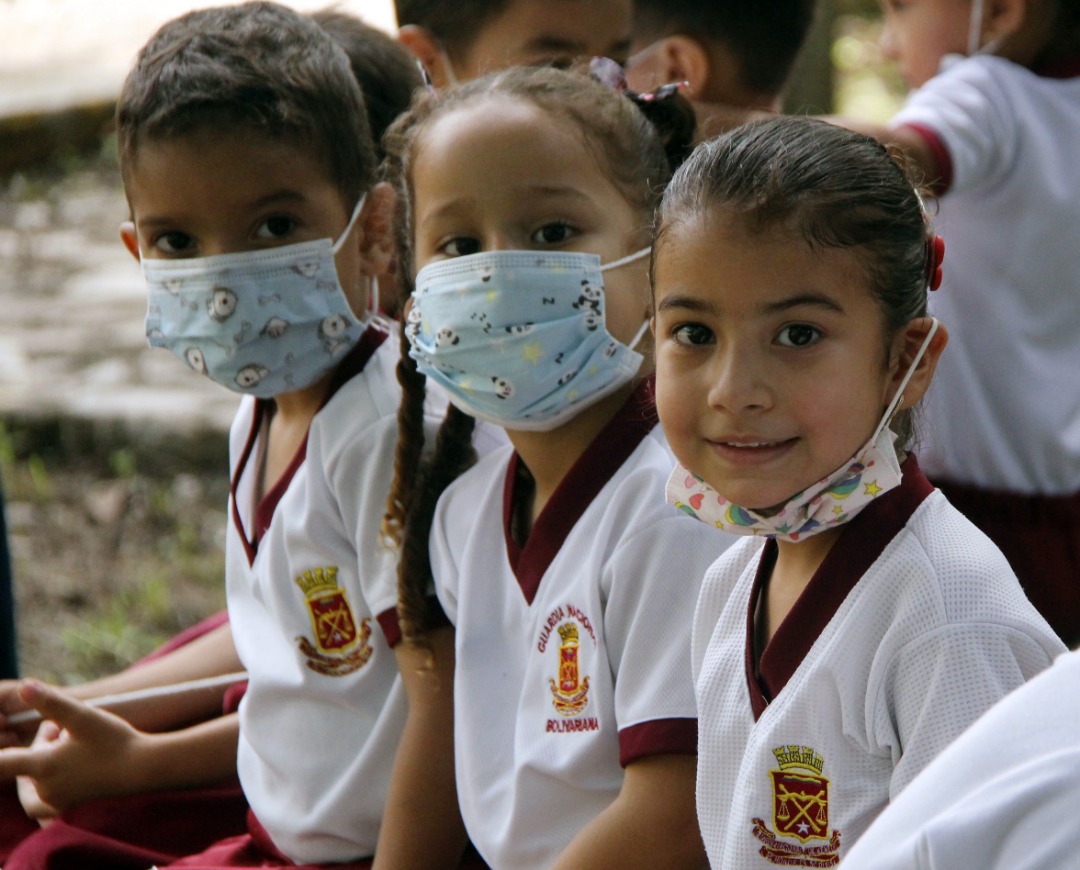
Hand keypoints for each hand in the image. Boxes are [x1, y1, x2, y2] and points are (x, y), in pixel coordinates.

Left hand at [0, 680, 150, 817]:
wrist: (142, 769)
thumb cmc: (113, 741)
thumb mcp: (82, 716)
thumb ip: (50, 702)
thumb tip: (23, 685)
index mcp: (43, 766)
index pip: (2, 765)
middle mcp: (46, 788)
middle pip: (25, 765)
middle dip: (39, 744)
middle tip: (59, 728)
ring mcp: (58, 799)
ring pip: (35, 780)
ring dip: (43, 762)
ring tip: (64, 745)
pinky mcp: (69, 806)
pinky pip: (43, 802)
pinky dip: (44, 787)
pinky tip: (62, 772)